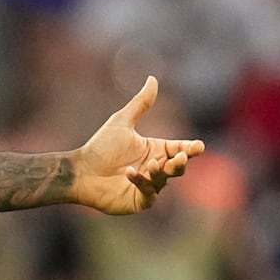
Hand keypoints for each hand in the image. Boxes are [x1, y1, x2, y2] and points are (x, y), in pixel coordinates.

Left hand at [70, 76, 203, 215]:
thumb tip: (152, 79)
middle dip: (180, 162)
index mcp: (155, 150)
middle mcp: (155, 168)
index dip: (190, 148)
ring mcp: (148, 186)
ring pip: (164, 180)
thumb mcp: (122, 122)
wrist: (80, 170)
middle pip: (177, 167)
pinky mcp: (139, 201)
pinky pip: (148, 193)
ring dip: (160, 172)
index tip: (198, 146)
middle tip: (179, 156)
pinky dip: (142, 182)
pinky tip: (131, 173)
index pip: (179, 148)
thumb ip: (141, 104)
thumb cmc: (100, 147)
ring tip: (152, 164)